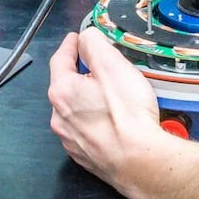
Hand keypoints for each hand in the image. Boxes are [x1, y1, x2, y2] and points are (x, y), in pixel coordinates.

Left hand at [47, 27, 170, 195]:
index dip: (70, 45)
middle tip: (100, 66)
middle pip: (66, 85)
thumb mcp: (112, 65)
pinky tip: (112, 120)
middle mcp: (59, 117)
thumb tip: (86, 38)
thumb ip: (94, 44)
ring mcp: (70, 140)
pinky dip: (94, 119)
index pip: (60, 59)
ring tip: (110, 94)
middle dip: (80, 73)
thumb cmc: (127, 112)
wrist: (140, 161)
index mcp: (62, 91)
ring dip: (87, 98)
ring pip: (75, 109)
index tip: (76, 38)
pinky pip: (85, 129)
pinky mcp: (84, 156)